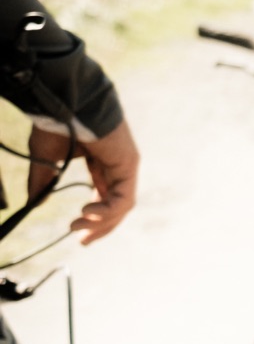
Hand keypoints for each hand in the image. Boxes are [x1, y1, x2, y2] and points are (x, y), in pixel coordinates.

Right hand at [25, 119, 138, 242]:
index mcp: (101, 166)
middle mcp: (116, 167)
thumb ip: (43, 182)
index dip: (94, 220)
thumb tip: (34, 204)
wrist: (66, 102)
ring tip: (78, 227)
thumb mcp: (46, 159)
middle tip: (82, 241)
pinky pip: (123, 197)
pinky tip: (88, 213)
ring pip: (121, 206)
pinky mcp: (128, 164)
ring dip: (102, 222)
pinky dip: (107, 210)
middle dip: (101, 227)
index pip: (105, 199)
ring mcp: (125, 166)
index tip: (76, 234)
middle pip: (116, 207)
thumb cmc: (57, 124)